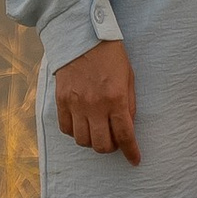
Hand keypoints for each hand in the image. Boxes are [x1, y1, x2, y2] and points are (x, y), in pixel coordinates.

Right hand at [53, 38, 138, 163]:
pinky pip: (66, 129)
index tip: (135, 160)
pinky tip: (82, 123)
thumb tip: (127, 127)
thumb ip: (129, 104)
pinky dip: (75, 132)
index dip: (131, 152)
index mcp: (115, 98)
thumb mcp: (129, 77)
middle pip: (101, 145)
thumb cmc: (110, 56)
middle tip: (114, 140)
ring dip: (92, 141)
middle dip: (111, 148)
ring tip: (98, 130)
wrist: (82, 37)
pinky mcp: (61, 101)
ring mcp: (75, 104)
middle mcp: (95, 105)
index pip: (125, 135)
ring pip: (82, 141)